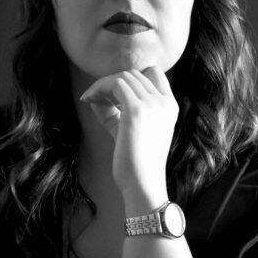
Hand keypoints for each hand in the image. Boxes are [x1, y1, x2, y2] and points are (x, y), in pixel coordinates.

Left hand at [80, 66, 177, 207]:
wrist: (142, 184)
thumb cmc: (136, 163)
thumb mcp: (127, 130)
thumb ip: (115, 112)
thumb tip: (95, 96)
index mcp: (169, 106)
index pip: (154, 73)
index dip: (131, 78)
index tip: (113, 93)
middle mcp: (164, 102)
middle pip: (133, 75)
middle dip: (110, 83)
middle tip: (94, 98)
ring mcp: (152, 105)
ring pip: (122, 78)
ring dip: (102, 85)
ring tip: (91, 100)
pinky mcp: (136, 110)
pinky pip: (114, 85)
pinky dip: (98, 88)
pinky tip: (88, 100)